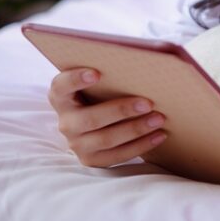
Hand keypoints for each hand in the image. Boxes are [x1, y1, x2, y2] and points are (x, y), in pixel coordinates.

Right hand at [47, 67, 167, 167]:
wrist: (94, 123)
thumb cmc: (100, 93)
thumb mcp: (97, 83)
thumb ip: (109, 73)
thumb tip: (146, 61)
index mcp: (61, 97)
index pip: (61, 86)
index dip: (76, 79)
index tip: (97, 73)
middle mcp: (66, 122)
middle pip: (90, 119)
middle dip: (121, 111)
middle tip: (148, 103)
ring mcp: (76, 144)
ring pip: (106, 139)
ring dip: (136, 129)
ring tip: (159, 119)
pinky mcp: (91, 159)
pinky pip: (117, 156)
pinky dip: (141, 145)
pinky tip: (159, 135)